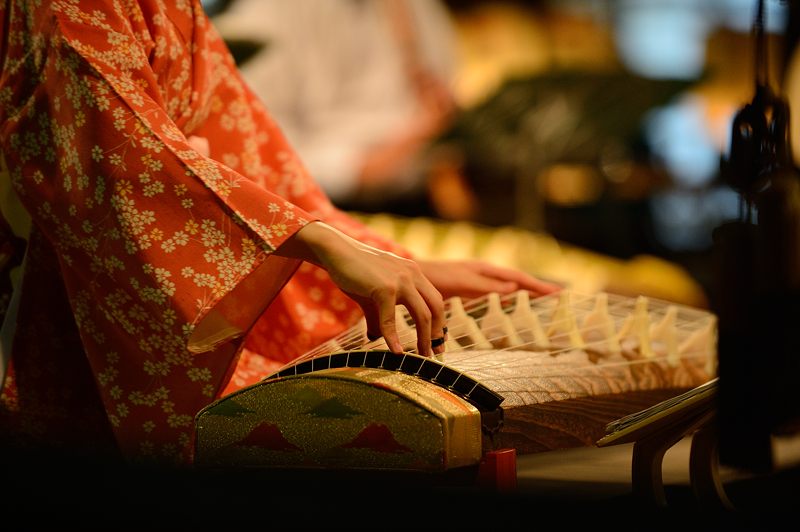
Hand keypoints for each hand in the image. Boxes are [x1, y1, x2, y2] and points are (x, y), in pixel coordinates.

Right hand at [276, 222, 446, 355]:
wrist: (336, 252)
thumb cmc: (354, 273)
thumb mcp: (373, 296)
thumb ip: (379, 316)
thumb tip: (375, 337)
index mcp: (414, 273)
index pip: (435, 300)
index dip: (440, 322)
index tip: (439, 341)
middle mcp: (412, 275)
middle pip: (436, 307)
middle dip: (438, 332)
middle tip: (437, 352)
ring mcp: (400, 280)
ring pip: (422, 314)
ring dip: (425, 338)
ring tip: (423, 356)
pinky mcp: (384, 288)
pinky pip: (391, 319)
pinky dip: (394, 338)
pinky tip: (396, 352)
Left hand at [417, 259, 560, 300]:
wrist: (414, 278)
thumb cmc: (436, 278)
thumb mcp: (463, 283)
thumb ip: (487, 287)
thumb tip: (515, 289)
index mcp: (486, 270)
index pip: (518, 278)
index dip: (538, 286)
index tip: (557, 293)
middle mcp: (485, 273)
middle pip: (517, 281)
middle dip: (537, 287)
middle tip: (559, 295)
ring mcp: (479, 281)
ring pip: (509, 287)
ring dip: (526, 292)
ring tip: (545, 299)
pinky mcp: (471, 289)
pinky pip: (496, 293)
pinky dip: (510, 297)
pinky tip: (514, 304)